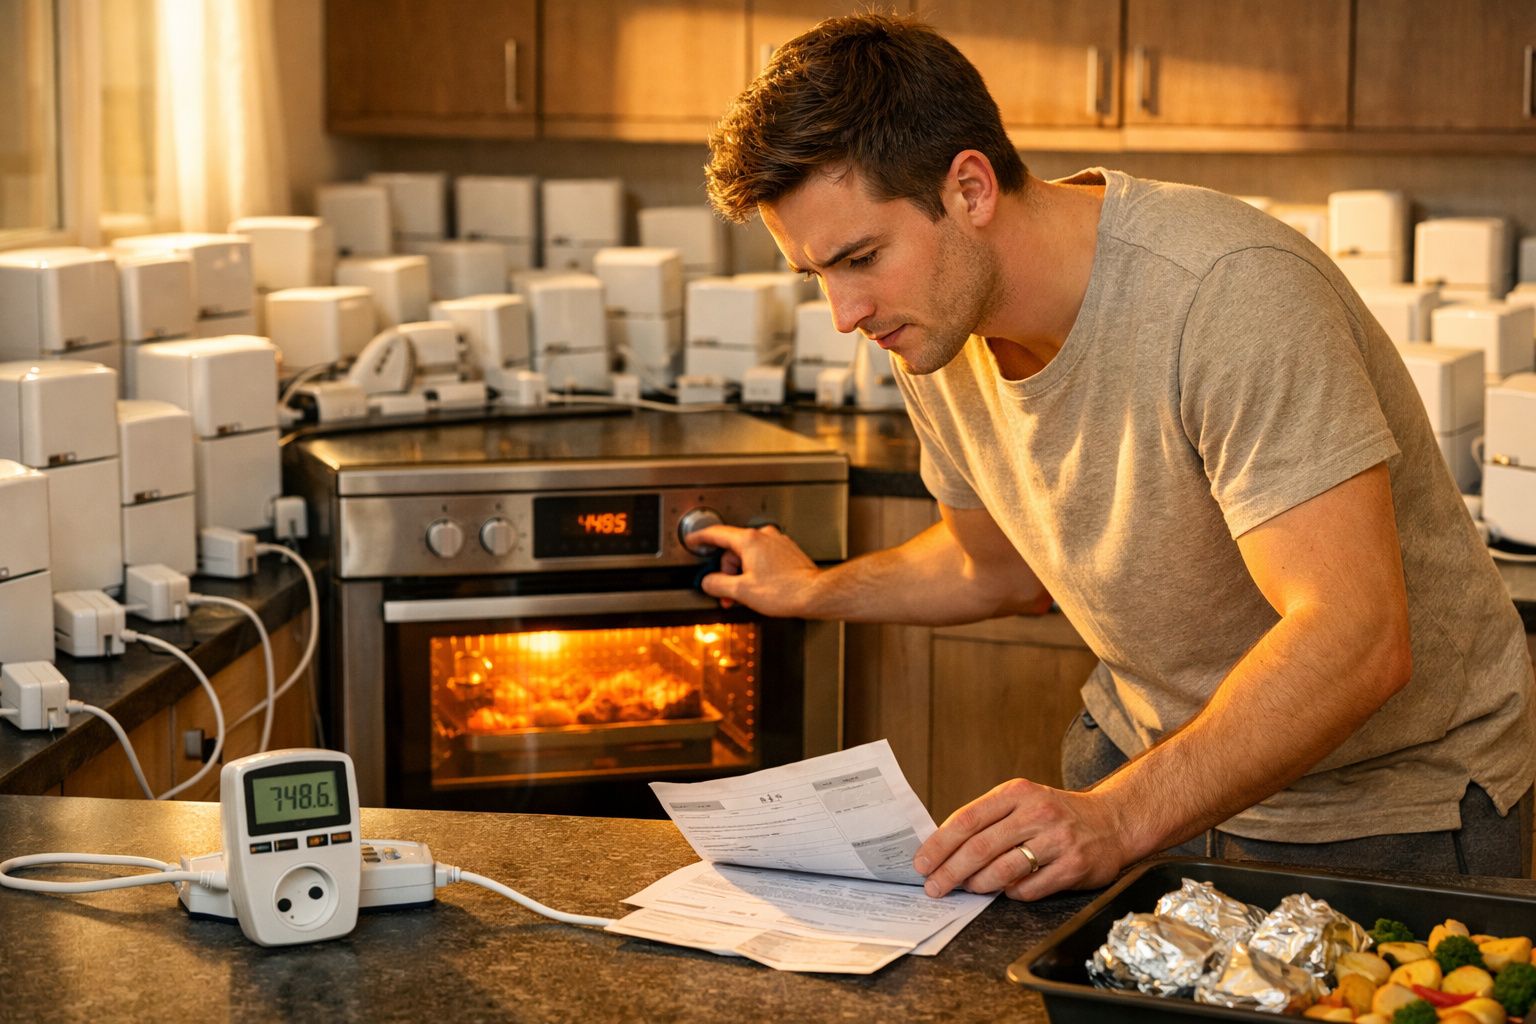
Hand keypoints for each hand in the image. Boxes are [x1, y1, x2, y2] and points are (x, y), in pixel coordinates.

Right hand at [686, 523, 821, 616]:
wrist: (815, 595)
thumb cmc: (784, 591)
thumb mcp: (741, 591)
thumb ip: (717, 584)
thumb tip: (708, 581)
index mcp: (750, 540)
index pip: (717, 534)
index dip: (700, 538)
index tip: (692, 541)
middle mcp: (764, 536)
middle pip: (733, 549)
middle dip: (727, 572)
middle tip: (727, 593)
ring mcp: (777, 542)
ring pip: (748, 555)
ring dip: (741, 574)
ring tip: (745, 595)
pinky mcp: (787, 552)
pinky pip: (763, 558)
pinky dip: (755, 571)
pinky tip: (759, 588)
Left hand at [913, 778, 1135, 901]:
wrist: (1112, 821)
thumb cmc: (1056, 814)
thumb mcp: (1022, 801)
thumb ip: (988, 819)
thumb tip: (943, 849)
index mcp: (1017, 793)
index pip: (967, 818)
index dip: (940, 844)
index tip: (922, 862)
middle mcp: (1037, 813)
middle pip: (980, 847)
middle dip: (950, 872)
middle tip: (934, 887)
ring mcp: (1057, 840)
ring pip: (1003, 870)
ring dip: (979, 884)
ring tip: (969, 888)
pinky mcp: (1073, 866)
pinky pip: (1029, 889)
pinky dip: (1011, 893)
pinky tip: (1007, 890)